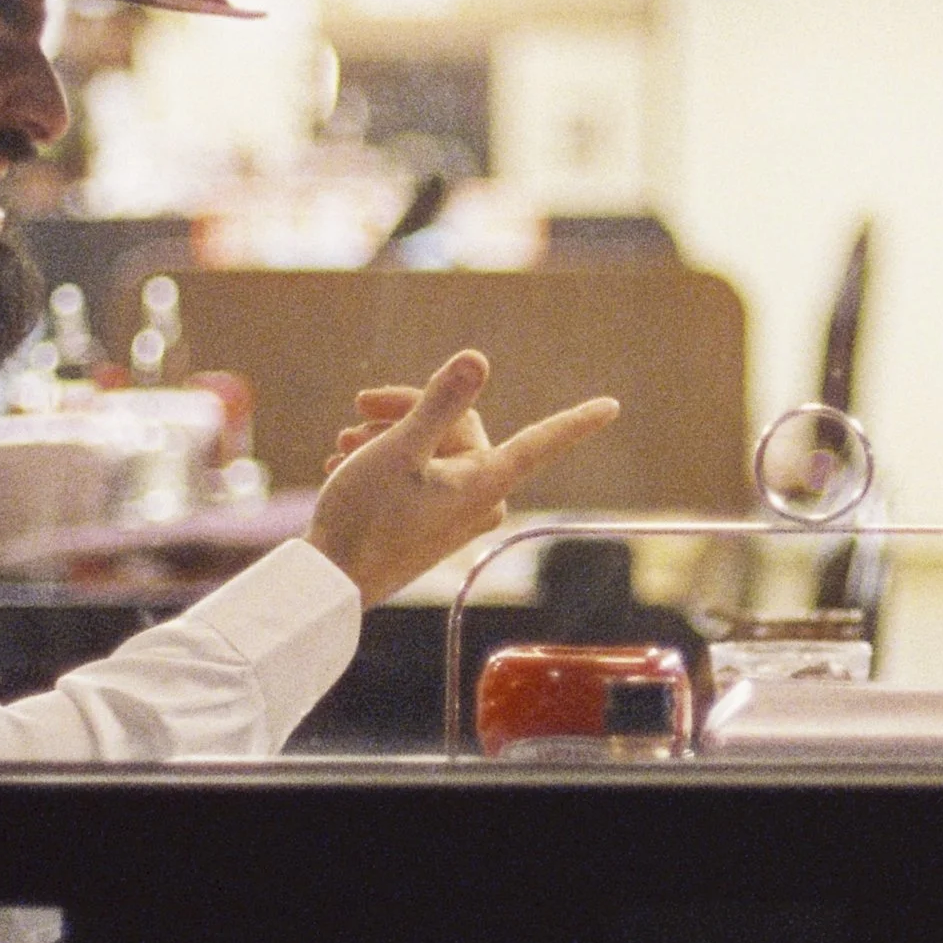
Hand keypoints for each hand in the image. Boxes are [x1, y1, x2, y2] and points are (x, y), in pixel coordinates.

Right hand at [308, 352, 619, 608]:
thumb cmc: (364, 515)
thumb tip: (478, 360)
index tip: (612, 407)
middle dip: (407, 412)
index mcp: (485, 482)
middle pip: (458, 428)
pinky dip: (385, 463)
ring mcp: (457, 515)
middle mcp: (481, 500)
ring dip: (388, 437)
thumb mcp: (400, 448)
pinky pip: (421, 476)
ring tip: (343, 444)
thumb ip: (440, 402)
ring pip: (433, 449)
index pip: (541, 441)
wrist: (330, 582)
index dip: (575, 421)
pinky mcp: (433, 525)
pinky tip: (345, 463)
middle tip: (359, 410)